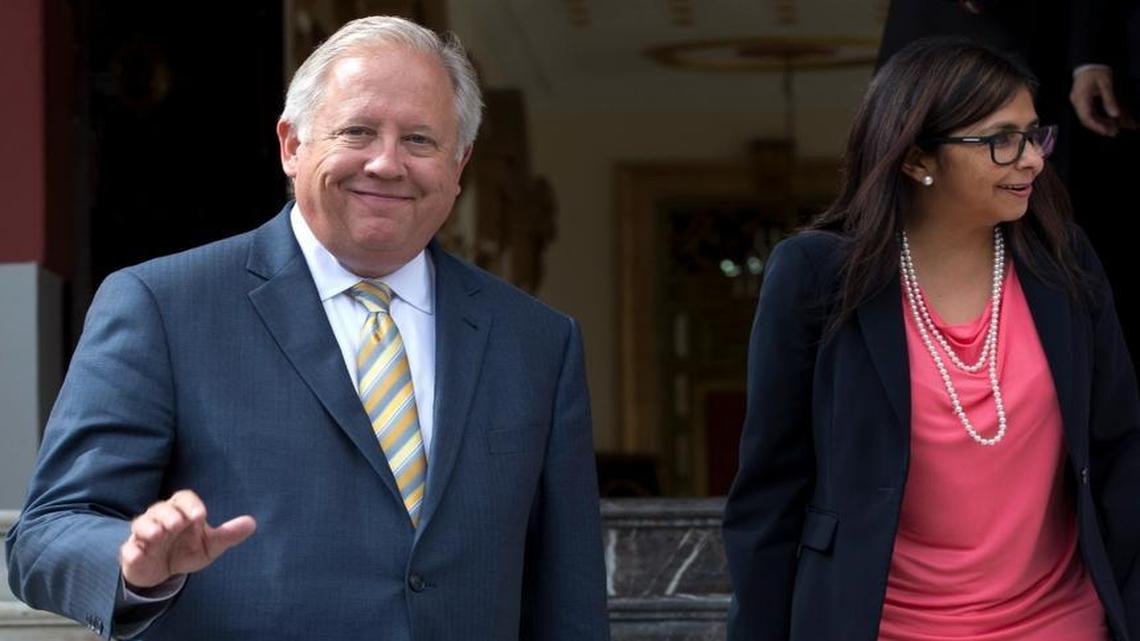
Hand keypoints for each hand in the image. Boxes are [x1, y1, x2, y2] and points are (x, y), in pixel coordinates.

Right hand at [119, 490, 255, 589]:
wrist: (163, 573)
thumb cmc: (187, 550)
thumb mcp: (210, 545)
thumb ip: (228, 534)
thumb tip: (252, 523)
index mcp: (181, 512)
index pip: (183, 498)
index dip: (191, 504)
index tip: (200, 516)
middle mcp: (160, 519)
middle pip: (161, 508)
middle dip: (169, 515)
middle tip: (177, 524)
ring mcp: (144, 535)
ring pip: (141, 524)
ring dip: (148, 527)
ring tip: (158, 535)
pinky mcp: (132, 552)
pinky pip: (128, 549)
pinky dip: (132, 551)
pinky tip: (138, 554)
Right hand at [1070, 67, 1133, 136]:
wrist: (1088, 63)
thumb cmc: (1096, 71)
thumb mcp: (1106, 84)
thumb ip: (1109, 100)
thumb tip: (1114, 114)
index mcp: (1081, 97)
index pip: (1086, 116)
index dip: (1097, 126)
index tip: (1107, 131)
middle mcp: (1076, 101)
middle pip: (1085, 120)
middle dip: (1099, 127)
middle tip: (1113, 132)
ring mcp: (1077, 101)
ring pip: (1086, 118)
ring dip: (1099, 124)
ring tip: (1112, 127)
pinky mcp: (1080, 101)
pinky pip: (1087, 113)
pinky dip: (1097, 118)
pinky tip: (1106, 120)